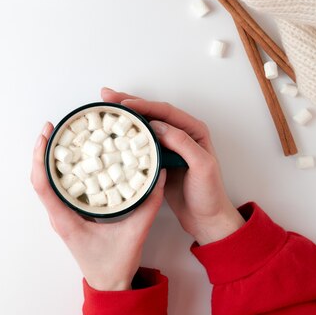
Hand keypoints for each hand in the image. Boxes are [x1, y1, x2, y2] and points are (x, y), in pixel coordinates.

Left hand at [31, 122, 166, 290]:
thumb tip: (157, 174)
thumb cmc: (115, 264)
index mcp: (66, 220)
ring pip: (47, 183)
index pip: (43, 185)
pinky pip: (57, 189)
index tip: (46, 134)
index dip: (41, 158)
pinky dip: (59, 171)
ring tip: (60, 137)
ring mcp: (61, 216)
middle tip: (54, 127)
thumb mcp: (135, 232)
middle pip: (40, 178)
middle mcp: (58, 216)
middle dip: (44, 151)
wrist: (110, 286)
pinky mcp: (68, 216)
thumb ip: (148, 204)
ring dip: (50, 160)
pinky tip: (72, 158)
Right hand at [101, 88, 244, 244]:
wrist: (206, 218)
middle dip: (129, 103)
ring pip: (143, 125)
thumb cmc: (209, 194)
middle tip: (107, 95)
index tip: (124, 104)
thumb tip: (158, 126)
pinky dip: (126, 135)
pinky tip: (113, 133)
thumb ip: (183, 144)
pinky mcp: (158, 158)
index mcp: (193, 130)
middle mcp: (180, 134)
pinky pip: (140, 141)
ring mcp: (168, 146)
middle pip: (152, 112)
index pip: (165, 112)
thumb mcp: (202, 167)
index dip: (144, 105)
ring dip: (125, 116)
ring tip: (106, 108)